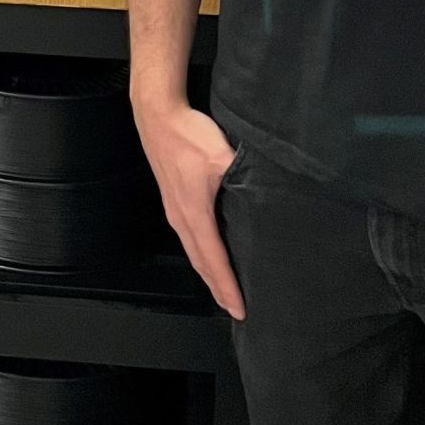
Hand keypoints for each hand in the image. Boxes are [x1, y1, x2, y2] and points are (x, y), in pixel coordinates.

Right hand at [133, 99, 244, 318]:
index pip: (214, 260)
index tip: (240, 310)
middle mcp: (180, 218)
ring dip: (208, 274)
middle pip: (200, 263)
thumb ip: (245, 177)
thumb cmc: (189, 134)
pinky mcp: (172, 200)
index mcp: (194, 213)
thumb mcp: (223, 156)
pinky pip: (188, 239)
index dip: (228, 287)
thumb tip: (267, 196)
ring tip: (223, 290)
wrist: (157, 114)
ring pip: (193, 252)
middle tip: (235, 310)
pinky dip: (201, 256)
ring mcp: (173, 210)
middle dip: (217, 289)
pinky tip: (209, 256)